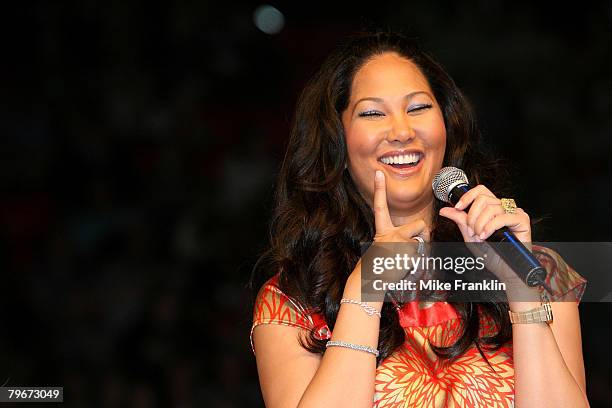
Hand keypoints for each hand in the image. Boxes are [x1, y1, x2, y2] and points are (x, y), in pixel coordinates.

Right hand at [358, 171, 428, 295]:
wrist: (370, 282)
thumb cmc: (378, 268)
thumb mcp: (386, 250)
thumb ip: (399, 241)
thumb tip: (417, 240)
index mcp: (382, 231)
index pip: (380, 206)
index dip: (380, 189)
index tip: (379, 173)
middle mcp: (390, 233)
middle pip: (420, 225)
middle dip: (424, 235)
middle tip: (415, 247)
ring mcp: (399, 242)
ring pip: (422, 241)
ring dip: (420, 251)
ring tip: (405, 261)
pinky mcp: (406, 251)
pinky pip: (422, 254)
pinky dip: (418, 262)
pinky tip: (404, 267)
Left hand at [438, 184, 533, 286]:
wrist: (504, 270)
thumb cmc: (491, 255)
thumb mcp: (470, 236)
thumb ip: (460, 221)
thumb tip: (445, 210)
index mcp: (492, 209)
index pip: (480, 191)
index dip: (468, 196)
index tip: (458, 207)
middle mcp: (503, 208)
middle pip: (483, 198)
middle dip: (472, 216)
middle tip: (472, 231)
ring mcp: (514, 213)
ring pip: (492, 207)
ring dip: (480, 223)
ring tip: (480, 236)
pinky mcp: (522, 220)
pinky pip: (503, 216)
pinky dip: (491, 226)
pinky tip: (486, 236)